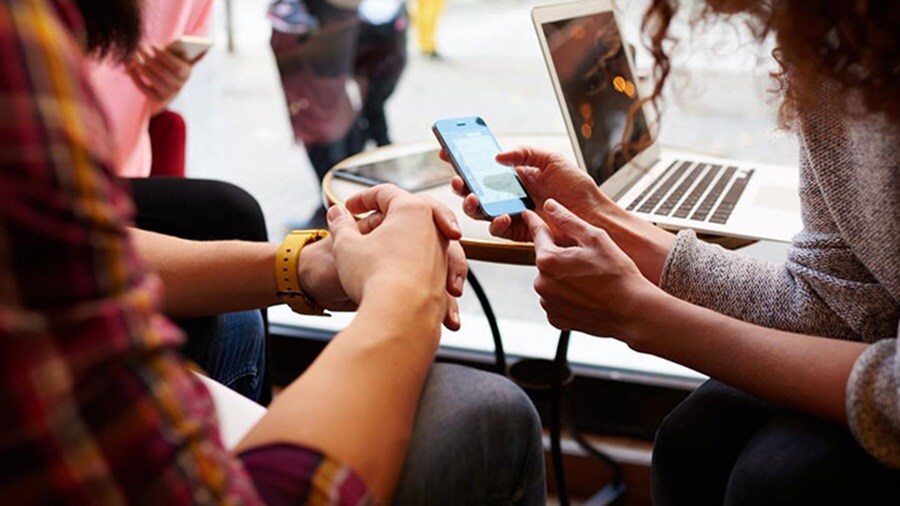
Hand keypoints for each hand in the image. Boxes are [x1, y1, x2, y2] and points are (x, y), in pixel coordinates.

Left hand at [126, 44, 192, 109]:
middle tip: (138, 47)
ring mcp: (168, 94)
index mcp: (186, 73)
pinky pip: (144, 87)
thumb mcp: (177, 53)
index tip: (152, 45)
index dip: (164, 55)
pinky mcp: (157, 99)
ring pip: (152, 79)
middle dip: (149, 58)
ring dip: (140, 65)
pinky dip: (135, 77)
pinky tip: (129, 67)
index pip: (176, 66)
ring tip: (133, 55)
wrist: (168, 83)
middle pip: (162, 72)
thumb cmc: (169, 61)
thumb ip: (177, 46)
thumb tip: (168, 44)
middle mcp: (179, 85)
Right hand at [314, 185, 466, 330]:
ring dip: (405, 242)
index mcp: (412, 210)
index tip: (348, 208)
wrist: (401, 316)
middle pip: (414, 210)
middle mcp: (434, 228)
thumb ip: (341, 225)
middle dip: (392, 214)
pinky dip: (414, 268)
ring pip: (426, 238)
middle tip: (373, 220)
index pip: (386, 193)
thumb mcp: (346, 246)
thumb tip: (337, 213)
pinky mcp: (443, 279)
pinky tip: (398, 278)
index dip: (363, 198)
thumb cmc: (375, 276)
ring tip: (382, 253)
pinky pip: (429, 266)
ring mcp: (442, 254)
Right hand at [447, 146, 612, 240]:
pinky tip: (502, 216)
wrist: (592, 216)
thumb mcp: (551, 160)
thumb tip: (497, 157)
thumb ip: (524, 153)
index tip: (446, 154)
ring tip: (474, 199)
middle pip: (475, 189)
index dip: (463, 160)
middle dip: (462, 185)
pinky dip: (495, 222)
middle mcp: (509, 194)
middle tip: (459, 181)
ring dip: (472, 205)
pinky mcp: (518, 231)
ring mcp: (512, 213)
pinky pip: (498, 228)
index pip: (483, 166)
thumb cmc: (576, 187)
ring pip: (481, 211)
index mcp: (515, 174)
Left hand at [524, 199, 659, 342]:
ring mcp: (548, 303)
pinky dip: (567, 296)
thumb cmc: (617, 275)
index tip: (528, 215)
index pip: (538, 234)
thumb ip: (568, 220)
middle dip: (560, 255)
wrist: (632, 311)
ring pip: (550, 281)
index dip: (535, 222)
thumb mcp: (595, 238)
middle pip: (546, 260)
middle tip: (586, 260)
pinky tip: (586, 294)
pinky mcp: (556, 318)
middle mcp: (542, 283)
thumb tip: (550, 206)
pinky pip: (556, 300)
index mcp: (548, 260)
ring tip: (590, 280)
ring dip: (563, 277)